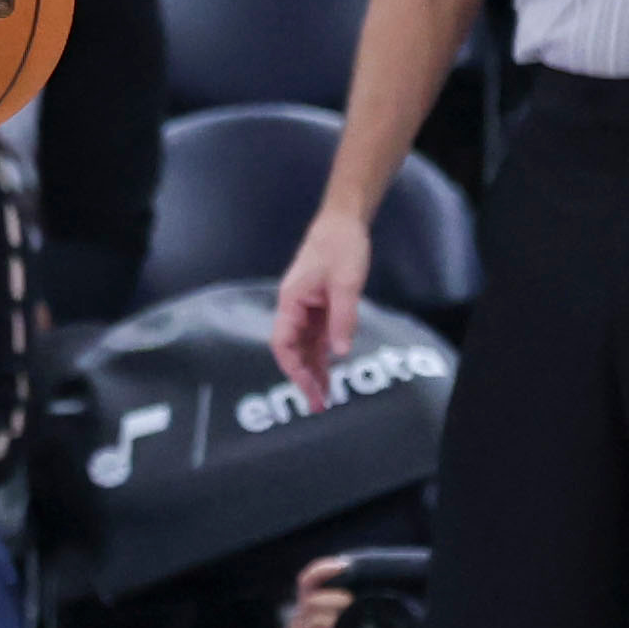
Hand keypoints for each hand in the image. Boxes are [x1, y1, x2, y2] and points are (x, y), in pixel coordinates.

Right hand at [271, 206, 370, 407]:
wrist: (343, 222)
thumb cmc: (340, 248)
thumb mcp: (345, 284)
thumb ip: (342, 319)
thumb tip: (340, 354)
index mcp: (290, 302)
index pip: (283, 344)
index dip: (294, 370)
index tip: (309, 389)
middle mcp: (294, 308)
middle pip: (293, 350)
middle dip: (304, 378)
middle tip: (320, 404)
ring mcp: (307, 308)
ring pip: (305, 346)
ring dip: (315, 370)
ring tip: (326, 395)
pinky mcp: (320, 306)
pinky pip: (317, 336)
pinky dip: (323, 354)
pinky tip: (331, 370)